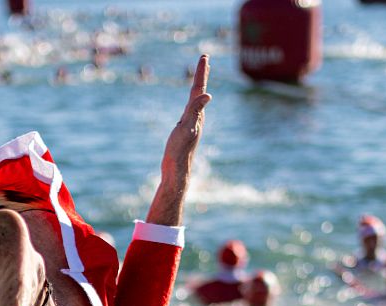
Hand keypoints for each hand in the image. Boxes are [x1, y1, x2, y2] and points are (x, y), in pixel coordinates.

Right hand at [161, 55, 211, 185]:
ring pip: (197, 99)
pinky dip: (192, 100)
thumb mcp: (186, 128)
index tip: (204, 56)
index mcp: (196, 113)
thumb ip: (196, 111)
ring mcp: (192, 122)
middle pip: (200, 90)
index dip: (201, 72)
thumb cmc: (180, 149)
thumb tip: (208, 95)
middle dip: (202, 74)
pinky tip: (192, 102)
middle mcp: (197, 116)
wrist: (176, 169)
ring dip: (199, 85)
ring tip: (201, 75)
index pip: (199, 88)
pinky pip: (191, 108)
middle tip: (205, 58)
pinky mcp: (186, 128)